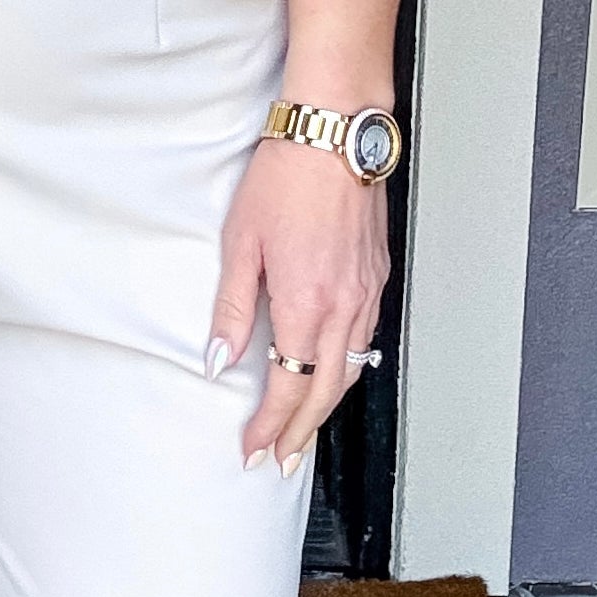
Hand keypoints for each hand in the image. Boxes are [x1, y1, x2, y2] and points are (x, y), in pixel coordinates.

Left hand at [208, 134, 389, 473]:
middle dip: (301, 434)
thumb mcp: (240, 245)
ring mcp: (367, 292)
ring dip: (327, 407)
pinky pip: (366, 338)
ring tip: (305, 432)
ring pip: (352, 369)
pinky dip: (348, 369)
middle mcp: (344, 306)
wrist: (334, 134)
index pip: (289, 387)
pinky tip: (335, 375)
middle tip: (281, 462)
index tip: (253, 448)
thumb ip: (232, 310)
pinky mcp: (377, 276)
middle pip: (326, 393)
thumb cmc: (286, 177)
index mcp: (306, 304)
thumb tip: (219, 360)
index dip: (270, 426)